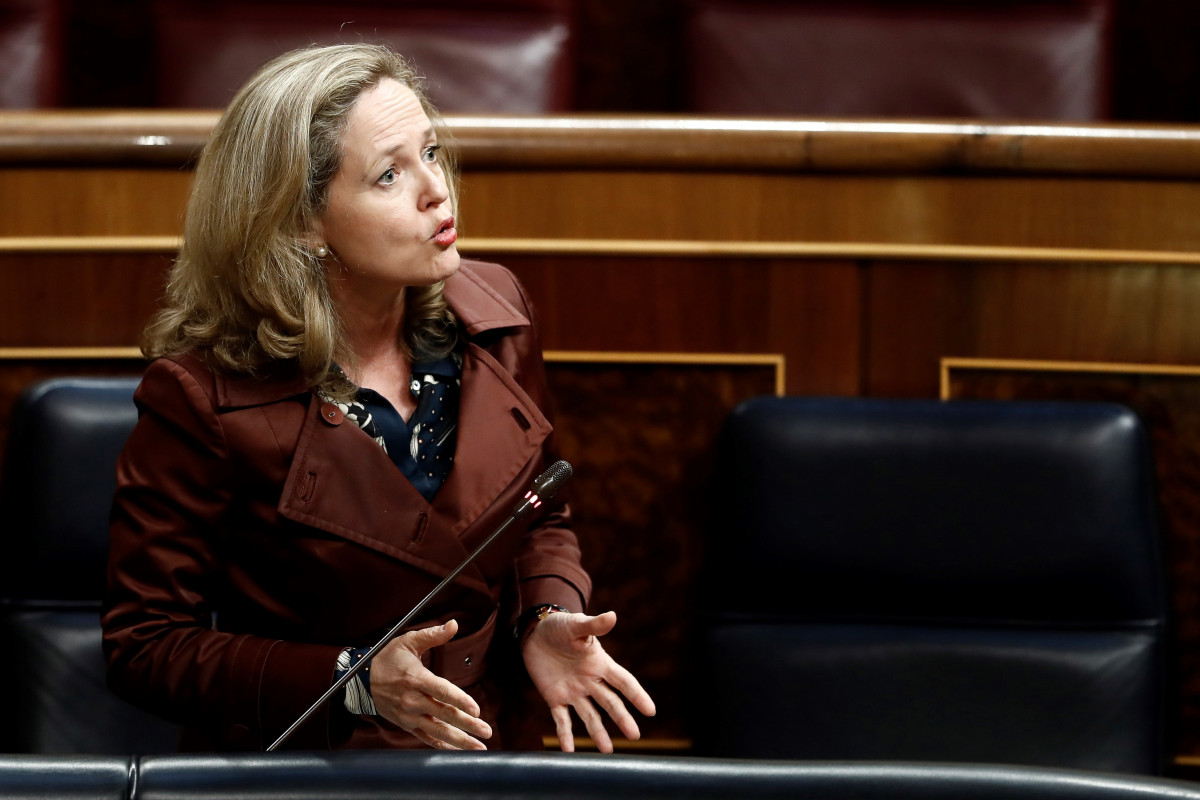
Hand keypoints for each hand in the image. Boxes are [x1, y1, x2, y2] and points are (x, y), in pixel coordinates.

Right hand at [369, 619, 491, 749]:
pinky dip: (442, 746)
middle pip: (444, 715)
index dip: (460, 701)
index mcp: (416, 679)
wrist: (362, 680)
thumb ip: (433, 635)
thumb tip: (454, 624)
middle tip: (487, 731)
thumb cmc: (388, 658)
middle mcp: (413, 700)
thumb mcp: (409, 641)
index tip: (476, 710)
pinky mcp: (406, 725)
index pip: (442, 692)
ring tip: (479, 747)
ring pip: (438, 731)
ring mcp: (409, 715)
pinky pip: (426, 738)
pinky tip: (458, 750)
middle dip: (467, 725)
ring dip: (460, 741)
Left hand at [521, 610, 655, 752]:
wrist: (534, 633)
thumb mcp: (576, 625)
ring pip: (589, 715)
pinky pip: (561, 719)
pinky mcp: (554, 697)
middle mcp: (590, 681)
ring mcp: (573, 691)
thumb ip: (593, 625)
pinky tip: (569, 750)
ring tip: (607, 750)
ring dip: (598, 733)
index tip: (650, 711)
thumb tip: (613, 616)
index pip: (623, 682)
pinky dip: (565, 735)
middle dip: (622, 718)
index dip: (637, 695)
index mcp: (599, 664)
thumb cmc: (560, 626)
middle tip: (635, 736)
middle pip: (610, 702)